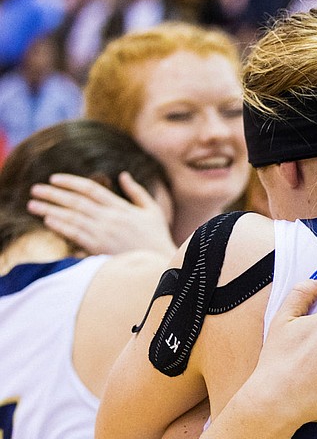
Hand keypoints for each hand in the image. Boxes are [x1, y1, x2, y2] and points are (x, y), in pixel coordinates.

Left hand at [27, 172, 174, 255]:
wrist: (161, 264)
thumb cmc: (157, 237)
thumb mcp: (153, 211)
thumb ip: (137, 192)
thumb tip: (124, 175)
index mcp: (122, 207)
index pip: (92, 189)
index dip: (71, 182)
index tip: (54, 179)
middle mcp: (111, 218)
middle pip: (77, 201)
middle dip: (53, 194)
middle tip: (35, 189)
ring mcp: (104, 233)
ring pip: (72, 217)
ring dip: (51, 210)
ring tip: (33, 205)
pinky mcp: (100, 248)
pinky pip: (76, 235)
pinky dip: (61, 227)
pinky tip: (48, 221)